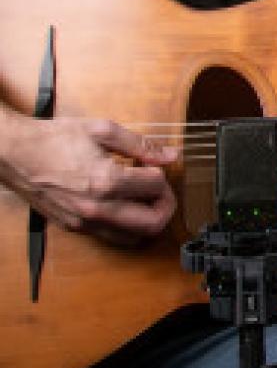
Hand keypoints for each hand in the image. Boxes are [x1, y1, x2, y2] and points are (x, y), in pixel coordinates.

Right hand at [0, 114, 177, 244]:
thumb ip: (141, 145)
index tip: (156, 165)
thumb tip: (171, 155)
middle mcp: (97, 208)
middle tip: (162, 190)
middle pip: (152, 224)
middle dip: (166, 206)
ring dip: (147, 220)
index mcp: (106, 181)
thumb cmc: (55, 138)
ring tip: (143, 197)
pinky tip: (121, 201)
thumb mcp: (103, 130)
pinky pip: (111, 236)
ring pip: (133, 238)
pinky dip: (126, 224)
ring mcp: (84, 222)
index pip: (157, 187)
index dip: (163, 173)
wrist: (15, 154)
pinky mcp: (73, 228)